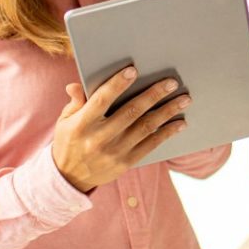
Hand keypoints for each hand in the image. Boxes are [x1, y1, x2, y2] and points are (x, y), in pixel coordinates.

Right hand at [48, 66, 191, 191]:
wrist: (69, 178)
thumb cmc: (69, 142)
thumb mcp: (65, 121)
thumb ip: (75, 102)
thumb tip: (76, 85)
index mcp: (82, 124)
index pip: (102, 99)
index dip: (118, 84)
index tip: (133, 70)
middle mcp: (99, 138)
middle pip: (131, 112)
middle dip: (154, 95)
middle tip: (171, 82)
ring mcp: (114, 152)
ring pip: (146, 127)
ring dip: (167, 112)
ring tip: (184, 99)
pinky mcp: (126, 163)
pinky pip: (151, 145)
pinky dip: (167, 133)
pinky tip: (179, 123)